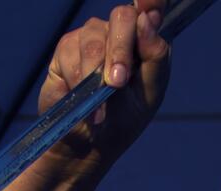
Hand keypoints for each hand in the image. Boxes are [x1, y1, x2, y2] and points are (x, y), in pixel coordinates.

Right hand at [38, 2, 172, 172]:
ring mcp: (91, 38)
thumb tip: (148, 21)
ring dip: (96, 75)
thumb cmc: (124, 120)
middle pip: (123, 17)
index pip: (151, 8)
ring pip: (94, 39)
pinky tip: (82, 100)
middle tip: (117, 83)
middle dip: (119, 50)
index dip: (151, 0)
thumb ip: (155, 58)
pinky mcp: (66, 50)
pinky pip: (70, 53)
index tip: (148, 3)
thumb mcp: (149, 94)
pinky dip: (77, 80)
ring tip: (99, 107)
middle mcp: (119, 32)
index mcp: (145, 40)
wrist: (89, 145)